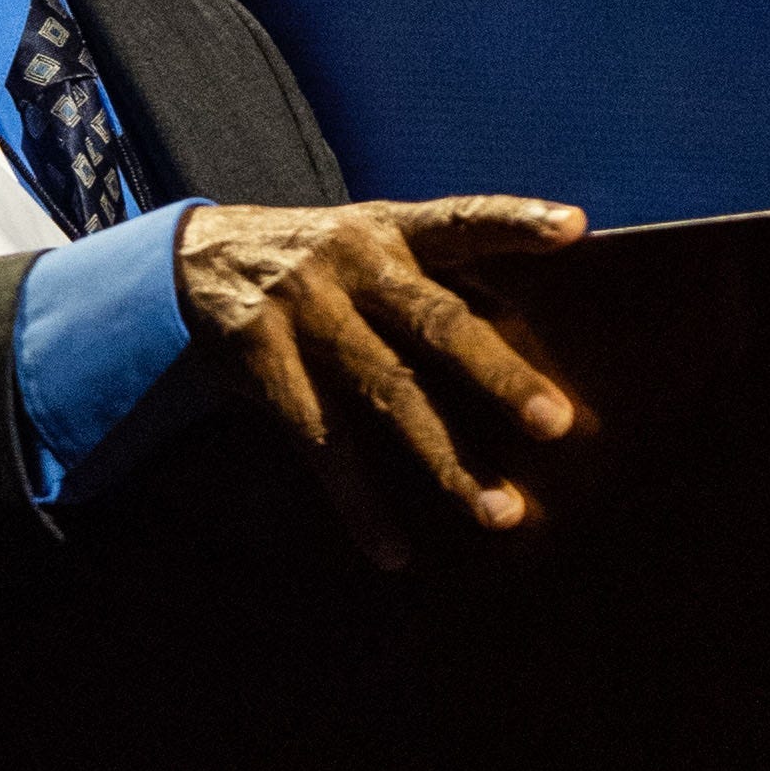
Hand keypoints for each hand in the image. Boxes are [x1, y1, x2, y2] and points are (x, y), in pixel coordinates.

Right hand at [176, 193, 587, 569]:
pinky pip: (323, 443)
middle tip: (556, 421)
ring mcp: (307, 313)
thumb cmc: (319, 261)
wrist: (196, 258)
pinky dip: (361, 503)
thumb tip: (526, 329)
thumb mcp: (368, 241)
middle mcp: (353, 264)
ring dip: (447, 459)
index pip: (461, 218)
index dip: (516, 220)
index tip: (573, 228)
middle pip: (436, 321)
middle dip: (498, 374)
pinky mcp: (265, 362)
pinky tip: (396, 551)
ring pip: (389, 394)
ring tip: (501, 513)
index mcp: (389, 228)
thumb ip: (431, 278)